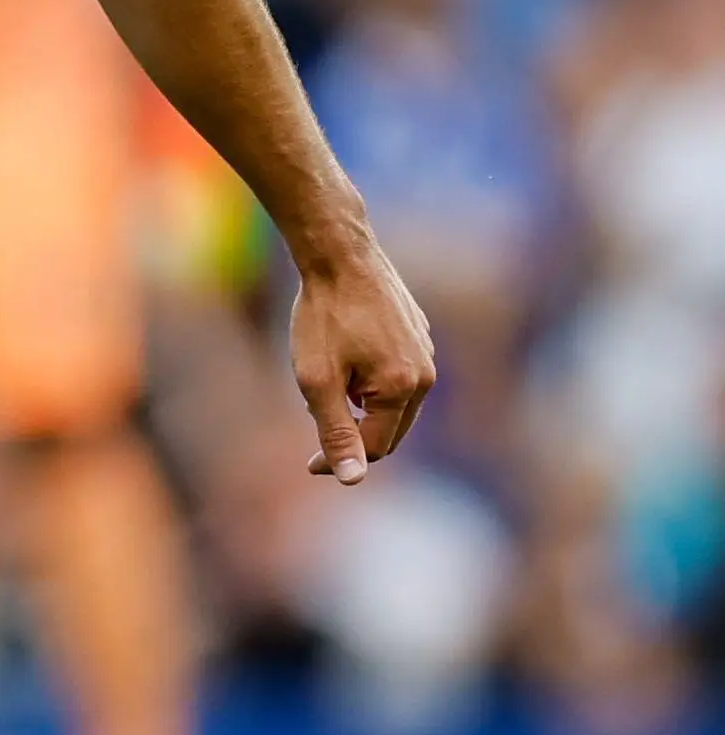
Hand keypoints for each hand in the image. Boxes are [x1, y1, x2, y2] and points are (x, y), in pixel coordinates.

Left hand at [290, 240, 434, 484]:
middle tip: (316, 430)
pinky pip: (396, 375)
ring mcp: (425, 351)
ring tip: (328, 381)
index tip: (309, 464)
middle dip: (355, 436)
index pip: (376, 447)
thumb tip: (354, 481)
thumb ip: (336, 431)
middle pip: (391, 430)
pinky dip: (371, 382)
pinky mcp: (418, 333)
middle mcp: (425, 373)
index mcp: (404, 388)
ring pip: (394, 403)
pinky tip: (344, 359)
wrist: (339, 253)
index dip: (340, 460)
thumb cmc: (323, 315)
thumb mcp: (318, 380)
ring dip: (362, 408)